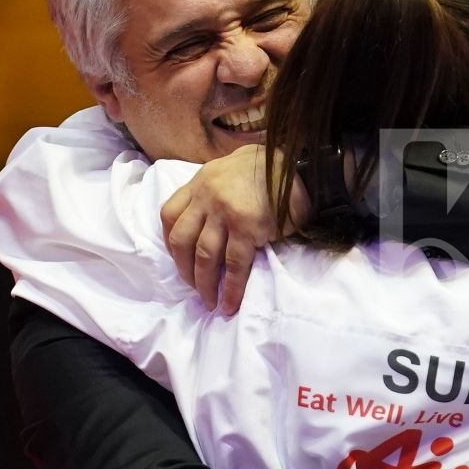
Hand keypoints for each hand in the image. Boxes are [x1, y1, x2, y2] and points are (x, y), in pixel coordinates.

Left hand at [160, 145, 310, 314]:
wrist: (299, 164)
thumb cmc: (268, 168)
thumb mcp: (229, 170)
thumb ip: (213, 192)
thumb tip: (206, 224)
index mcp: (200, 182)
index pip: (169, 215)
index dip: (169, 241)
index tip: (178, 258)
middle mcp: (207, 197)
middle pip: (181, 240)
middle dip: (184, 269)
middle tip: (193, 287)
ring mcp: (225, 213)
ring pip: (204, 256)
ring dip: (204, 284)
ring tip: (209, 302)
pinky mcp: (247, 228)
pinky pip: (234, 265)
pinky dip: (230, 288)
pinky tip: (229, 303)